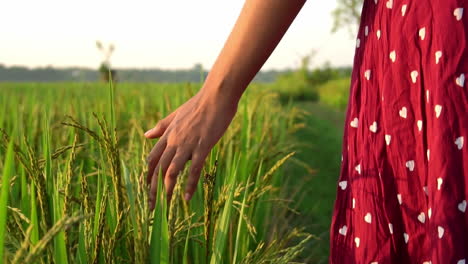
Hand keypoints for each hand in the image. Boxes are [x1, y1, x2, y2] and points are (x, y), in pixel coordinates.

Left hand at [144, 89, 237, 209]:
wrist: (216, 95)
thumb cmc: (199, 104)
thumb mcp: (176, 114)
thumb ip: (161, 126)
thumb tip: (145, 135)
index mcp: (168, 134)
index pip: (153, 158)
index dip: (148, 175)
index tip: (147, 189)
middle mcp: (174, 140)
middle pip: (158, 168)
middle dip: (152, 189)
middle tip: (151, 207)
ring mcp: (188, 144)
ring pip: (172, 171)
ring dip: (167, 190)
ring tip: (166, 206)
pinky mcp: (202, 146)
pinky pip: (194, 169)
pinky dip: (189, 184)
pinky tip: (187, 197)